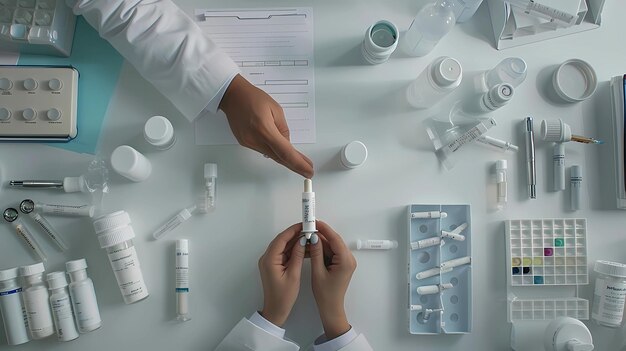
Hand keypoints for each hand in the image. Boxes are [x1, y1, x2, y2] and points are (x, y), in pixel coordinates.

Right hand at [220, 74, 313, 177]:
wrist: (232, 96)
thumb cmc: (253, 97)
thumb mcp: (276, 109)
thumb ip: (283, 128)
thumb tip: (287, 142)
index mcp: (265, 129)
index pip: (285, 152)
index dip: (298, 164)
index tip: (308, 170)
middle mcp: (255, 139)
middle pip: (279, 158)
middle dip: (295, 166)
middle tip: (307, 171)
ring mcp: (249, 143)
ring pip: (271, 155)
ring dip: (285, 159)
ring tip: (299, 161)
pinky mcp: (245, 143)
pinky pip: (263, 151)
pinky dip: (274, 152)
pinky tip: (282, 152)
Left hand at [258, 223, 306, 325]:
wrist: (275, 310)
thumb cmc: (283, 297)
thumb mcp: (294, 275)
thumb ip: (298, 256)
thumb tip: (303, 240)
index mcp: (269, 260)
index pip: (281, 239)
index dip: (293, 230)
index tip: (304, 225)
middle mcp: (267, 258)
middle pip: (282, 241)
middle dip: (295, 234)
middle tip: (309, 229)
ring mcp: (270, 261)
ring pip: (284, 246)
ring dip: (296, 242)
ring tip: (310, 237)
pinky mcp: (274, 265)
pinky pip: (284, 253)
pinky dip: (294, 250)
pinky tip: (305, 248)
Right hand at [309, 221, 356, 338]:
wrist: (331, 308)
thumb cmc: (325, 294)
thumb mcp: (318, 272)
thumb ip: (316, 253)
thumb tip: (313, 237)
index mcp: (346, 261)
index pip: (335, 239)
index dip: (324, 229)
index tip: (314, 222)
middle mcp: (349, 259)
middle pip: (334, 241)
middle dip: (321, 235)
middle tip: (308, 228)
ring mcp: (346, 261)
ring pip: (332, 246)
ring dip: (320, 242)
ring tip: (307, 238)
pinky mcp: (342, 264)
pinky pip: (332, 252)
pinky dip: (322, 250)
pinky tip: (312, 248)